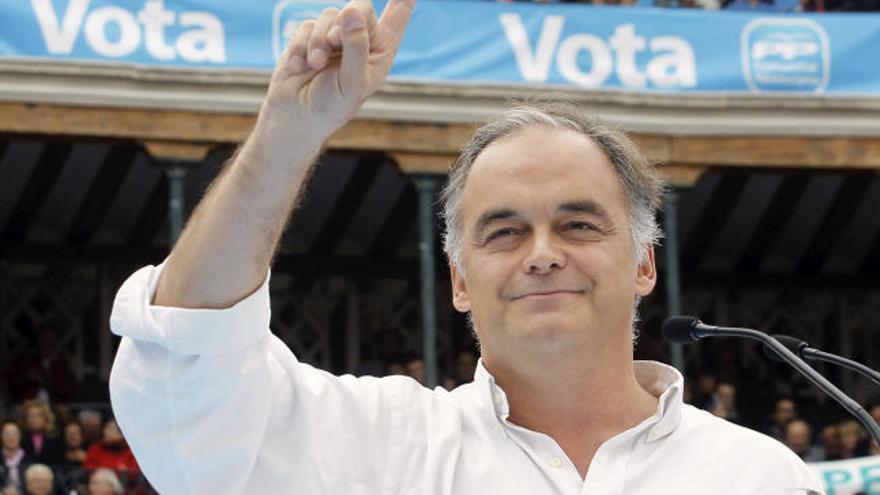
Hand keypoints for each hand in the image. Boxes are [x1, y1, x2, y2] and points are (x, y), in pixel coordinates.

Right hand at [263, 0, 414, 139]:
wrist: (295, 117)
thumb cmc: (330, 106)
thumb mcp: (351, 81)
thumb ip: (355, 46)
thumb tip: (352, 12)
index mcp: (380, 52)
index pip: (397, 17)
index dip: (403, 0)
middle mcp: (360, 40)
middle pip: (360, 7)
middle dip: (345, 22)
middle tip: (334, 42)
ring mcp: (334, 38)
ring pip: (330, 15)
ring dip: (319, 40)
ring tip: (314, 64)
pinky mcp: (310, 38)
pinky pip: (307, 26)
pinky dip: (302, 46)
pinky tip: (300, 66)